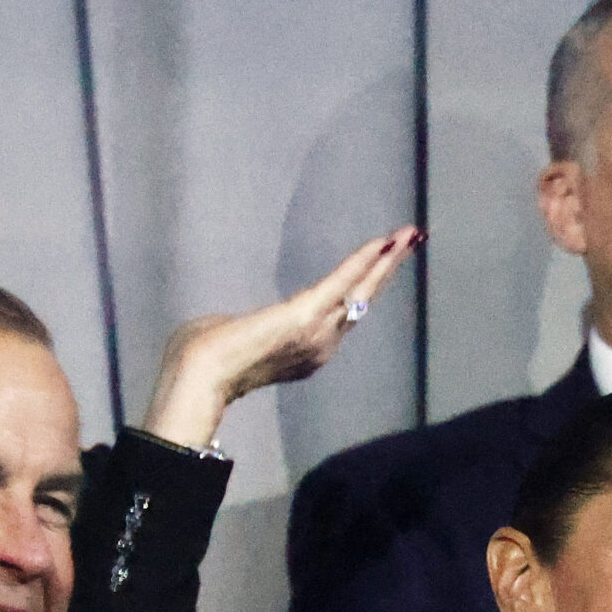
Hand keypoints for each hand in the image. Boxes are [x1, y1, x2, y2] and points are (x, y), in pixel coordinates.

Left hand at [140, 224, 420, 450]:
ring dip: (387, 261)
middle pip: (363, 300)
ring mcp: (318, 331)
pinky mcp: (309, 313)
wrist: (201, 374)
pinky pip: (345, 281)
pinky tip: (384, 242)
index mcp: (303, 351)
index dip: (362, 288)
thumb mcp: (233, 337)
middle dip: (388, 270)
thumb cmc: (204, 358)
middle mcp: (321, 345)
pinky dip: (367, 261)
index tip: (376, 269)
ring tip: (408, 236)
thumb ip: (246, 327)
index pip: (341, 313)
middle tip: (410, 242)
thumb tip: (231, 323)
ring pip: (363, 290)